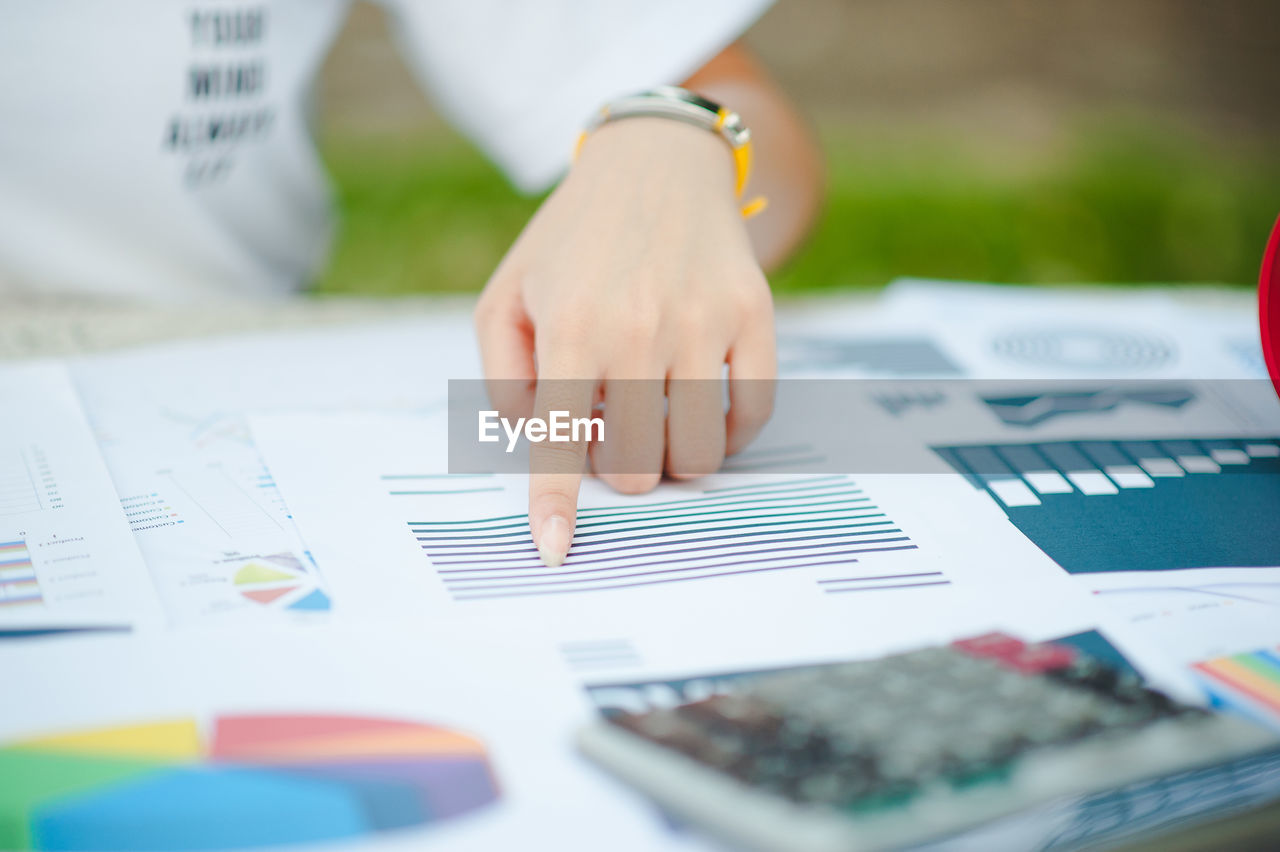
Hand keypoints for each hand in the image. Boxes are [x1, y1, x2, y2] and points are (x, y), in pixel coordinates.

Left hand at [474, 117, 776, 566]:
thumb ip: (502, 375)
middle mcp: (638, 328)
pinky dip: (727, 434)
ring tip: (655, 420)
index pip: (558, 441)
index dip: (555, 505)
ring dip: (671, 459)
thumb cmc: (572, 241)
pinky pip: (752, 415)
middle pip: (634, 466)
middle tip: (614, 430)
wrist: (654, 164)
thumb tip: (535, 441)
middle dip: (618, 469)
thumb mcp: (507, 293)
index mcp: (571, 325)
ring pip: (696, 454)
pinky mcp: (754, 316)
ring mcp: (703, 322)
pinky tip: (701, 410)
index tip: (555, 551)